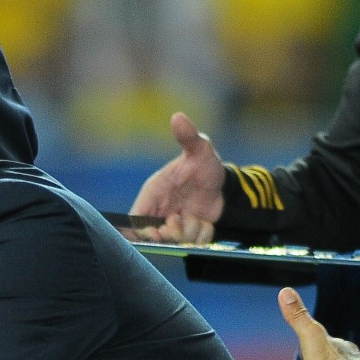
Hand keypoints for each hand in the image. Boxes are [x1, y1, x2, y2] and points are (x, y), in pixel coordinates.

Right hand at [130, 112, 225, 243]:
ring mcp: (172, 224)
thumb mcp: (200, 149)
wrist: (224, 183)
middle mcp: (159, 211)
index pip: (135, 219)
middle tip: (182, 219)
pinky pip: (194, 243)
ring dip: (190, 231)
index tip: (157, 232)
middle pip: (153, 236)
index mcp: (153, 192)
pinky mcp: (187, 234)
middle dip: (171, 232)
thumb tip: (177, 116)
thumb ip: (188, 137)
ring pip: (176, 241)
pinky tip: (204, 221)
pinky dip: (202, 235)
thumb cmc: (206, 164)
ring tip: (196, 215)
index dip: (142, 230)